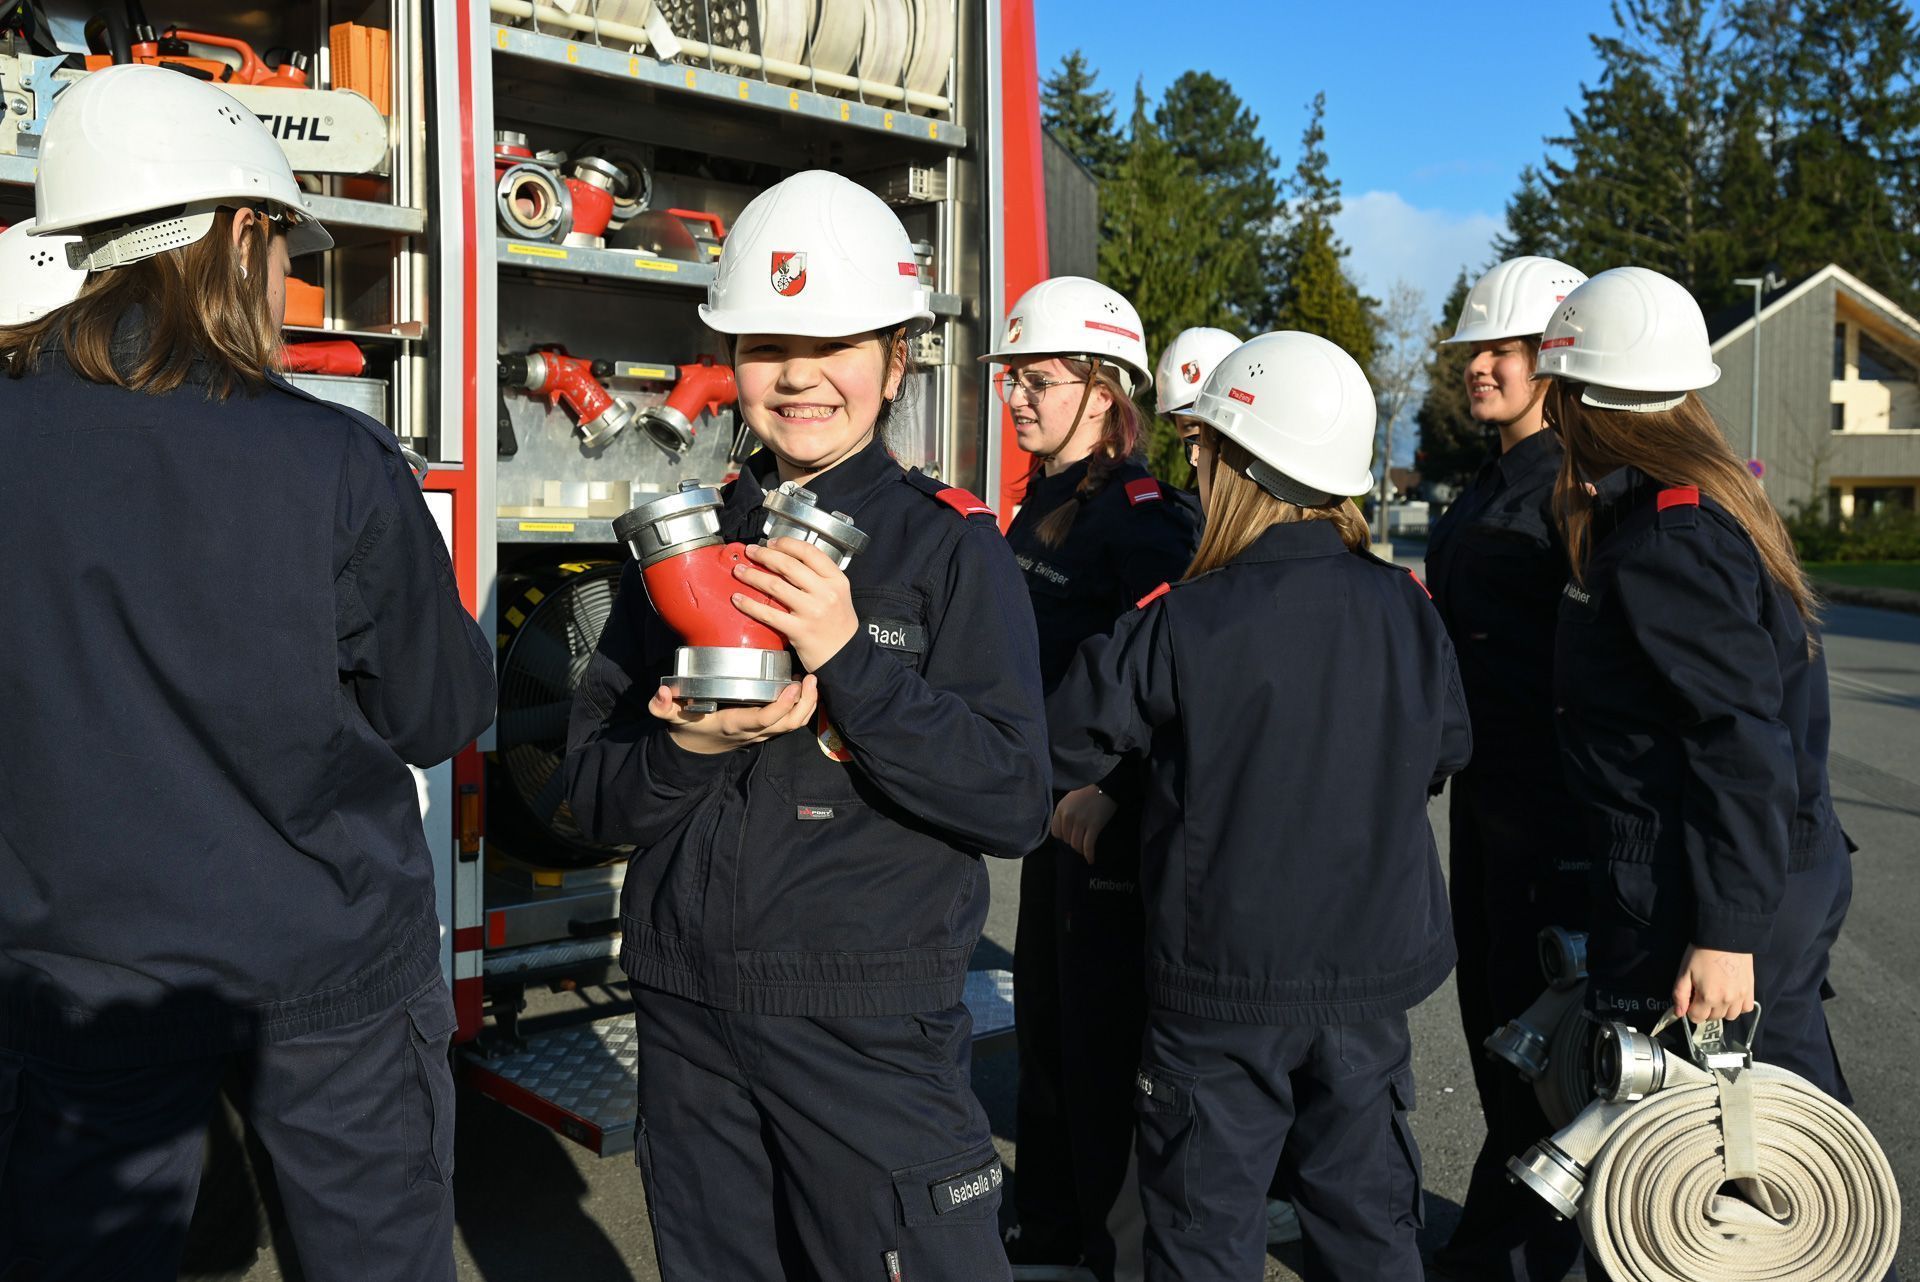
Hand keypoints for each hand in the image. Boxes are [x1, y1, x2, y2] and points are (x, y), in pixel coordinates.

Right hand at [648, 675, 818, 754]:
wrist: (695, 748)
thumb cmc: (687, 727)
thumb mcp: (671, 716)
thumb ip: (662, 706)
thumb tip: (660, 693)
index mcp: (734, 724)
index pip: (764, 719)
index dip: (782, 705)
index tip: (793, 686)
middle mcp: (752, 730)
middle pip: (788, 724)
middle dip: (804, 704)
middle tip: (811, 678)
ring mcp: (762, 732)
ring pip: (793, 725)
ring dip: (807, 705)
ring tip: (811, 680)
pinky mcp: (766, 729)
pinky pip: (790, 722)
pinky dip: (802, 707)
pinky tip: (803, 687)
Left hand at [731, 538, 859, 672]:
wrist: (846, 656)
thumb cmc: (839, 625)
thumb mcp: (839, 594)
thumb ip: (819, 577)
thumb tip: (786, 560)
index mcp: (837, 580)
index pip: (809, 552)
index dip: (786, 543)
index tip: (771, 542)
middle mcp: (826, 593)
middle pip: (788, 565)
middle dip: (764, 555)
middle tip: (750, 552)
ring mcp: (812, 612)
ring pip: (775, 585)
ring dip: (752, 576)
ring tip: (740, 571)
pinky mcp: (799, 630)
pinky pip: (768, 613)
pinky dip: (749, 604)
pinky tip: (738, 599)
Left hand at [1051, 785, 1118, 863]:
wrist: (1105, 785)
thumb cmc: (1088, 791)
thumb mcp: (1070, 800)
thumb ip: (1065, 813)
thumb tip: (1066, 832)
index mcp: (1060, 809)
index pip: (1056, 833)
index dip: (1063, 837)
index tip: (1070, 837)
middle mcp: (1068, 816)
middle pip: (1067, 840)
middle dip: (1074, 843)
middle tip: (1081, 842)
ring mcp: (1080, 822)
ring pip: (1076, 845)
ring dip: (1081, 850)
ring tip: (1085, 851)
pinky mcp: (1093, 826)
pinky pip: (1088, 846)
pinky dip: (1089, 855)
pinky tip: (1091, 860)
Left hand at [1672, 945, 1755, 1023]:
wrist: (1724, 937)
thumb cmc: (1701, 953)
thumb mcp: (1684, 972)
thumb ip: (1680, 995)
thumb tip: (1679, 1013)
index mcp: (1707, 997)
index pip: (1697, 1018)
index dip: (1690, 1010)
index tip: (1691, 999)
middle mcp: (1726, 1001)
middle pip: (1713, 1018)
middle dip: (1704, 1009)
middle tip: (1702, 993)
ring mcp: (1740, 996)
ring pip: (1730, 1016)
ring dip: (1721, 1010)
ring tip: (1716, 995)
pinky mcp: (1750, 990)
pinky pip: (1746, 1008)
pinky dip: (1737, 1006)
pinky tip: (1730, 996)